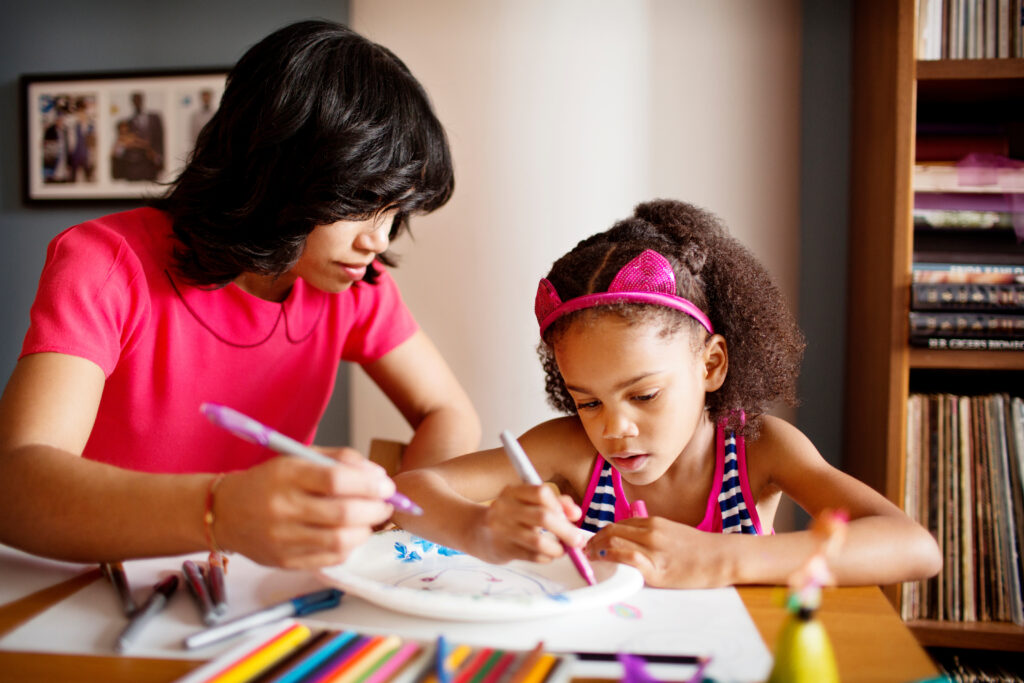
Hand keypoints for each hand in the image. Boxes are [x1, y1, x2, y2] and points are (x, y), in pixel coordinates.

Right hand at [212, 448, 394, 568]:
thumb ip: (340, 460)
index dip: (368, 485)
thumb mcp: (299, 457)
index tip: (385, 486)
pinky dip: (348, 547)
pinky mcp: (284, 561)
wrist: (225, 512)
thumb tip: (377, 476)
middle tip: (386, 505)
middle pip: (343, 514)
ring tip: (369, 520)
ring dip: (365, 531)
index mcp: (286, 476)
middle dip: (375, 510)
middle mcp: (282, 508)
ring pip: (340, 541)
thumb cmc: (269, 482)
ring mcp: (282, 539)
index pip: (336, 480)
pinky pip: (329, 559)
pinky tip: (349, 535)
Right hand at [470, 484, 587, 564]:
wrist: (474, 531)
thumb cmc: (510, 516)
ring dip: (557, 548)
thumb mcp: (527, 503)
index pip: (541, 493)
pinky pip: (531, 556)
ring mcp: (500, 529)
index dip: (561, 506)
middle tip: (578, 541)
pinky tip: (547, 556)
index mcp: (513, 492)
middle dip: (567, 531)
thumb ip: (555, 503)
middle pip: (543, 517)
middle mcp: (504, 507)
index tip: (572, 517)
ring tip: (563, 551)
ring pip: (538, 540)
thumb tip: (576, 514)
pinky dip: (546, 557)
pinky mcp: (501, 549)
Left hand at [585, 517, 732, 587]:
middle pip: (612, 531)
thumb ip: (650, 533)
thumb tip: (629, 538)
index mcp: (653, 522)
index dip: (600, 533)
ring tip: (590, 558)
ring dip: (597, 549)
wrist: (721, 557)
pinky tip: (604, 561)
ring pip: (616, 541)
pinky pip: (629, 558)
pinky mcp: (658, 569)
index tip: (591, 541)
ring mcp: (654, 550)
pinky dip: (613, 557)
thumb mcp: (671, 532)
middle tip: (584, 550)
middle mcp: (651, 532)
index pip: (618, 524)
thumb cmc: (698, 548)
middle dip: (593, 540)